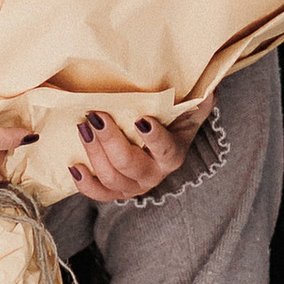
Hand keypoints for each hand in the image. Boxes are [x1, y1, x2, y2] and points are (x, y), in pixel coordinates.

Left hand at [69, 103, 209, 204]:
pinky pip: (98, 195)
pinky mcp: (116, 192)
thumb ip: (198, 102)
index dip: (154, 138)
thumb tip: (210, 88)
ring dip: (94, 154)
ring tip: (82, 128)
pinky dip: (84, 184)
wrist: (159, 150)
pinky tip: (74, 166)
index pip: (165, 150)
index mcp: (172, 155)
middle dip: (110, 140)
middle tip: (96, 116)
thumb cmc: (171, 126)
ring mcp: (133, 187)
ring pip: (112, 178)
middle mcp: (154, 175)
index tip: (141, 120)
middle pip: (130, 164)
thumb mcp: (188, 114)